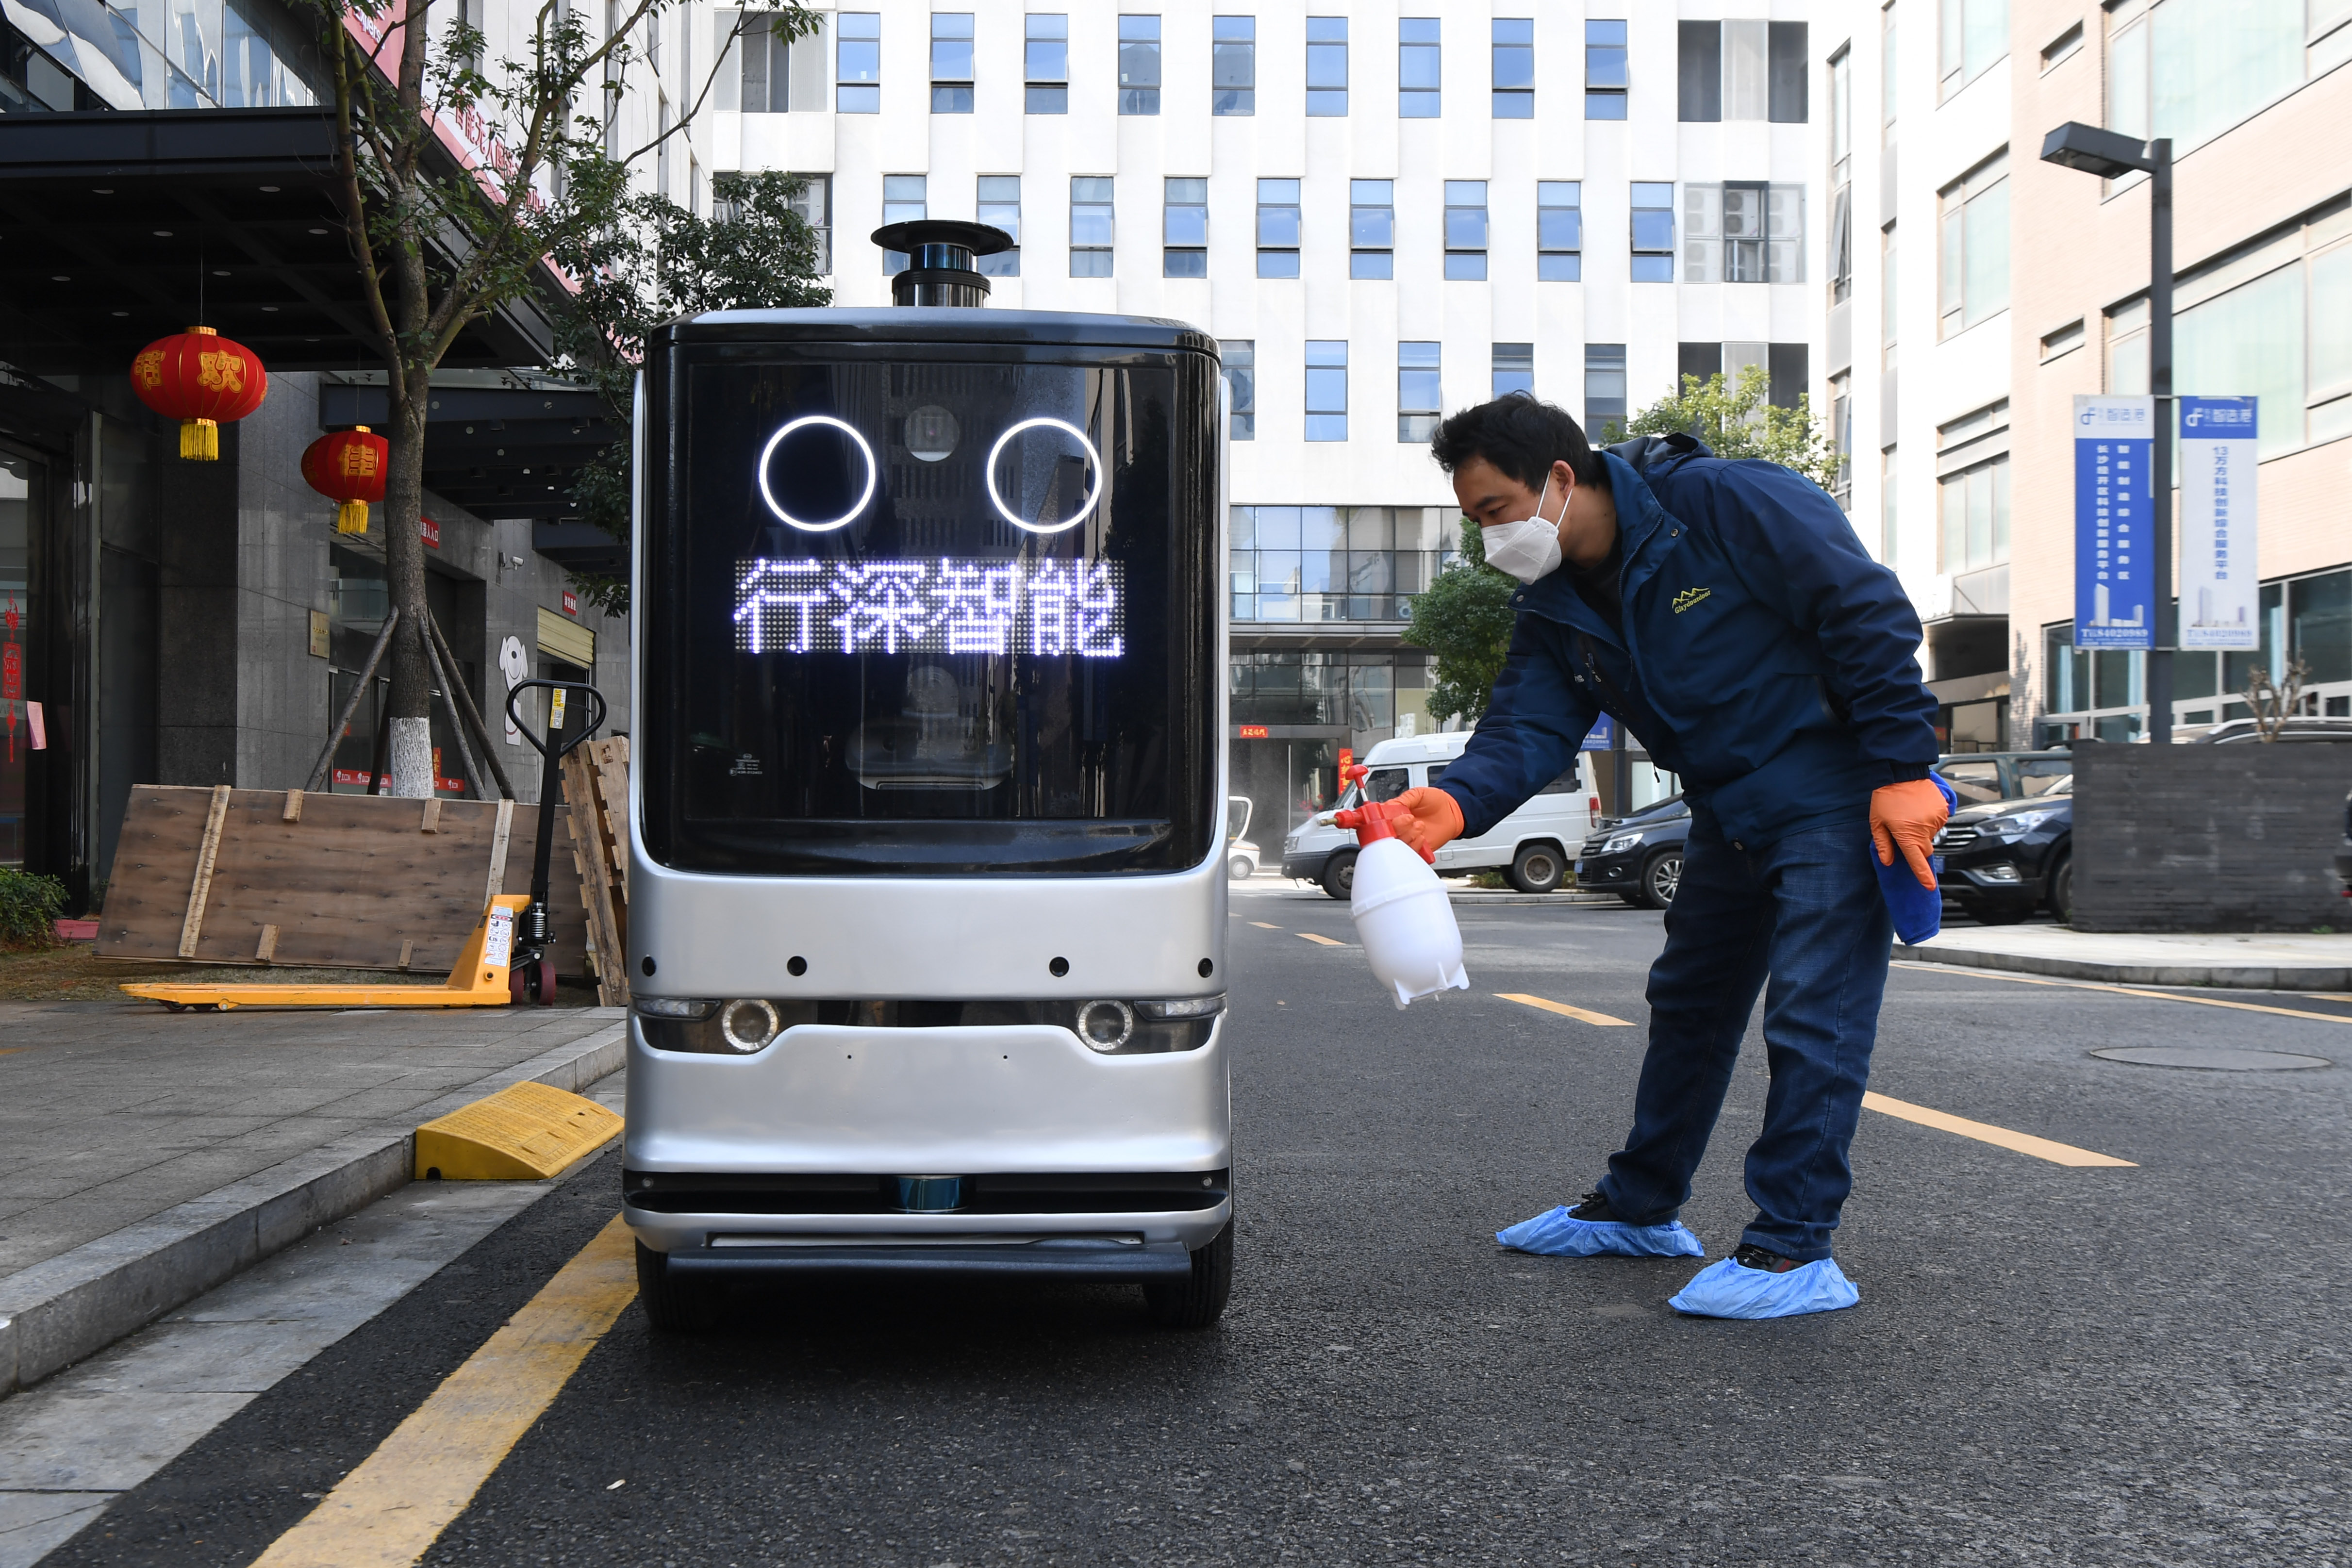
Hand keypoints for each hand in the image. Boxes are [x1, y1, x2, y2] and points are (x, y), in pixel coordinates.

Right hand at [1336, 787, 1464, 864]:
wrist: (1455, 812)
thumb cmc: (1437, 802)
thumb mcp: (1418, 793)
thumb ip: (1402, 799)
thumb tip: (1388, 805)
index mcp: (1392, 815)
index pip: (1372, 822)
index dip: (1362, 822)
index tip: (1353, 820)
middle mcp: (1396, 830)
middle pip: (1382, 836)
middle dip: (1394, 828)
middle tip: (1405, 819)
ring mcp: (1405, 841)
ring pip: (1396, 845)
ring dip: (1407, 834)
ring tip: (1418, 824)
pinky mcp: (1416, 851)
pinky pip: (1410, 854)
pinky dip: (1416, 844)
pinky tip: (1422, 835)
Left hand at [1871, 778, 1949, 891]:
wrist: (1902, 772)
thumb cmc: (1886, 797)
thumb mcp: (1877, 822)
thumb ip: (1883, 844)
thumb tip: (1888, 861)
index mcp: (1907, 835)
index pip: (1917, 861)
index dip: (1923, 875)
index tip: (1929, 886)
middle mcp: (1925, 830)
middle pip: (1925, 848)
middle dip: (1916, 845)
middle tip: (1904, 829)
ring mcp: (1937, 819)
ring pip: (1931, 834)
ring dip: (1922, 829)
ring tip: (1910, 813)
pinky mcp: (1944, 809)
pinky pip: (1938, 821)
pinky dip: (1929, 819)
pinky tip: (1919, 807)